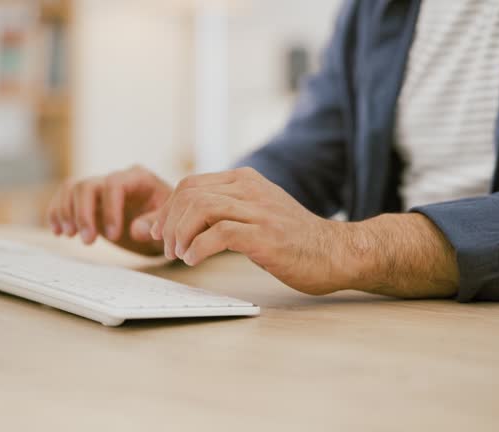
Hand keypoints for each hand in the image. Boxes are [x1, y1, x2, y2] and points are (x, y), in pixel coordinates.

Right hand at [47, 165, 171, 255]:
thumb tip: (134, 230)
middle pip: (88, 185)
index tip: (113, 236)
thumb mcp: (168, 223)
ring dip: (66, 212)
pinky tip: (58, 230)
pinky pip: (66, 195)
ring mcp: (101, 187)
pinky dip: (58, 211)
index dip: (110, 209)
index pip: (115, 184)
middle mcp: (117, 178)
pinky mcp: (89, 199)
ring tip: (69, 235)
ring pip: (73, 188)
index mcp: (139, 179)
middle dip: (83, 214)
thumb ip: (154, 224)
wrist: (163, 222)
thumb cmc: (168, 220)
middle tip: (88, 241)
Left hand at [150, 167, 458, 297]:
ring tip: (180, 255)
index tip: (161, 232)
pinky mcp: (264, 235)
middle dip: (169, 222)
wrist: (337, 252)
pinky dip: (198, 248)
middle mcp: (249, 188)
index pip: (191, 184)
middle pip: (189, 194)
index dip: (168, 209)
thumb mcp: (257, 213)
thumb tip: (181, 221)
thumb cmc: (294, 239)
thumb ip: (225, 211)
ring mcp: (258, 210)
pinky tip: (195, 260)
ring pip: (200, 209)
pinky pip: (219, 234)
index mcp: (245, 180)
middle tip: (167, 247)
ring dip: (180, 235)